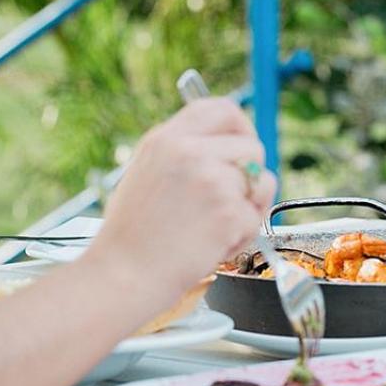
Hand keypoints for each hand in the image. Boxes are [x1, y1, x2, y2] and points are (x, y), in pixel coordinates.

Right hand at [88, 98, 274, 305]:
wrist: (122, 277)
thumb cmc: (133, 236)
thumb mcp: (147, 173)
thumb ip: (185, 153)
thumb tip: (229, 144)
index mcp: (166, 139)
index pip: (221, 108)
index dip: (241, 125)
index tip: (243, 143)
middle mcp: (189, 152)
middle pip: (252, 146)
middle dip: (250, 175)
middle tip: (229, 200)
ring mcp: (211, 180)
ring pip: (262, 181)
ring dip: (249, 207)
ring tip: (214, 227)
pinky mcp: (228, 211)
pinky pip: (256, 217)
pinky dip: (242, 236)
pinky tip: (212, 245)